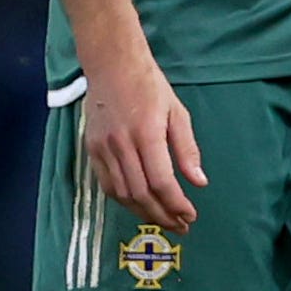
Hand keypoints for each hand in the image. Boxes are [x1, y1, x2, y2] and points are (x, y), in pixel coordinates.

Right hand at [82, 49, 203, 230]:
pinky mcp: (91, 149)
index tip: (190, 215)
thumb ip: (187, 149)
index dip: (176, 204)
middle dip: (162, 215)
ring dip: (143, 213)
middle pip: (141, 194)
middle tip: (180, 226)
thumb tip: (199, 182)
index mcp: (147, 133)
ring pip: (122, 194)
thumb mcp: (177, 113)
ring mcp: (103, 148)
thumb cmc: (150, 86)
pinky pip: (106, 185)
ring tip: (162, 219)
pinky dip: (124, 200)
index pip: (161, 182)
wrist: (111, 64)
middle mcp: (121, 144)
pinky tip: (139, 205)